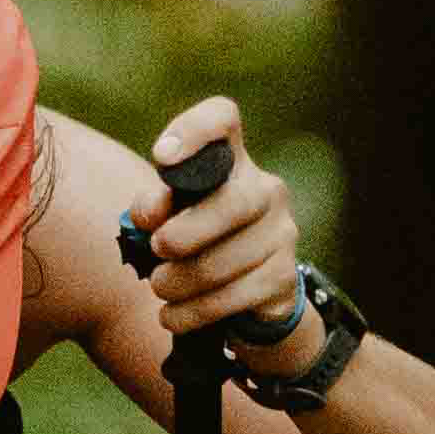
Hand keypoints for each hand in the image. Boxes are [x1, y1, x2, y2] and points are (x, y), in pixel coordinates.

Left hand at [131, 102, 311, 357]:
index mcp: (230, 160)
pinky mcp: (284, 277)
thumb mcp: (168, 219)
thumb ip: (154, 208)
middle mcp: (265, 189)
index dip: (193, 130)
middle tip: (157, 250)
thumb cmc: (195, 242)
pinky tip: (172, 315)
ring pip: (229, 258)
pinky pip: (235, 296)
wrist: (246, 296)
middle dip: (186, 232)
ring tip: (160, 287)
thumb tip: (150, 216)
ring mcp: (282, 232)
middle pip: (233, 201)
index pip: (222, 118)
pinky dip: (193, 311)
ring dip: (181, 280)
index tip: (161, 158)